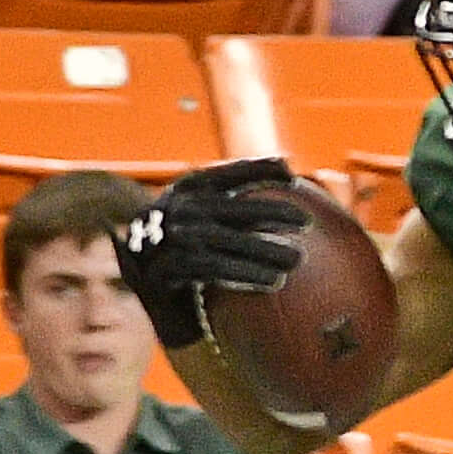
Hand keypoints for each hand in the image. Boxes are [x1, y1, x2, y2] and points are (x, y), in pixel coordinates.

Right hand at [113, 159, 309, 353]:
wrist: (144, 286)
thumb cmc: (188, 247)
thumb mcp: (206, 216)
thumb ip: (239, 200)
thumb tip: (287, 167)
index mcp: (187, 189)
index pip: (226, 173)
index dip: (258, 170)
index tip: (292, 178)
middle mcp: (176, 209)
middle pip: (231, 208)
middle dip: (271, 212)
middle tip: (307, 221)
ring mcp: (167, 238)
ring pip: (224, 240)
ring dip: (264, 249)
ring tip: (297, 259)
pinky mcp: (165, 270)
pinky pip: (212, 268)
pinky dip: (246, 273)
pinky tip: (273, 281)